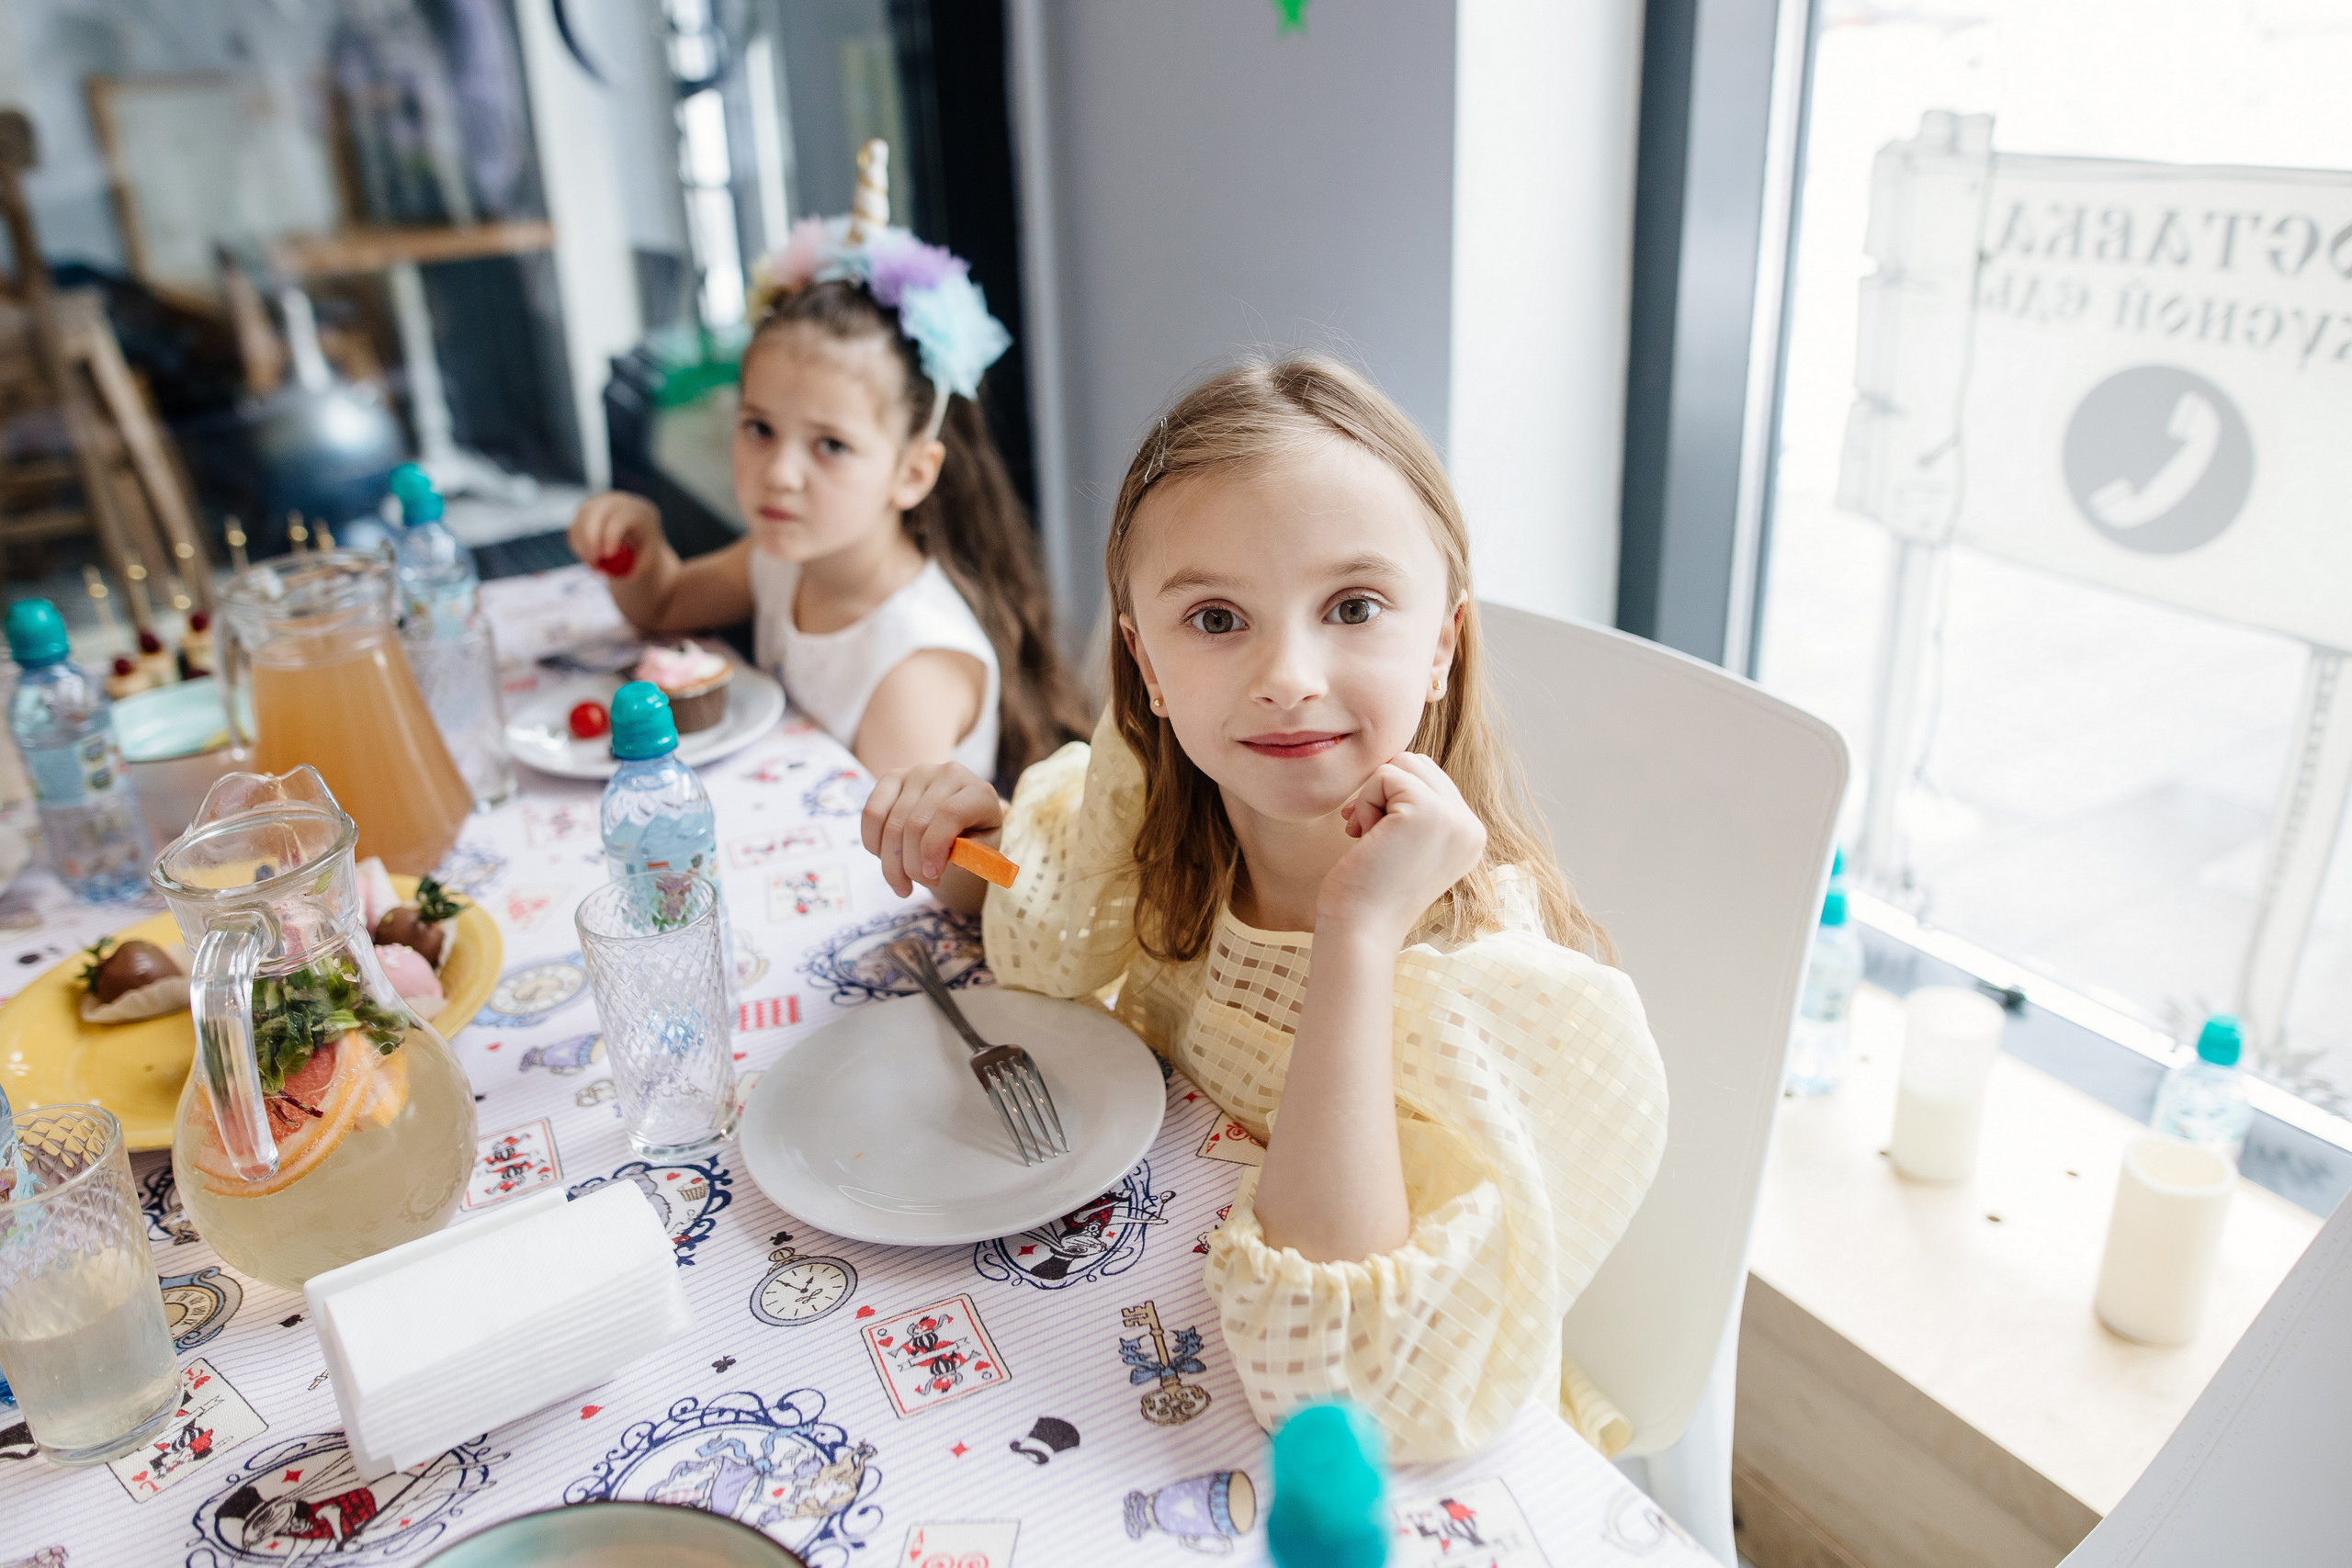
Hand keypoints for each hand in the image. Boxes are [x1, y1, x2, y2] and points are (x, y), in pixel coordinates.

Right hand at [567, 492, 666, 579]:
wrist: (636, 526)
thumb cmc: (644, 545)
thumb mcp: (648, 556)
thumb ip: (641, 566)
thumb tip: (629, 576)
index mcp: (636, 510)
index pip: (619, 519)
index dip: (611, 536)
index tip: (607, 556)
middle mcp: (615, 501)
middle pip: (595, 514)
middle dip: (590, 539)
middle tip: (593, 562)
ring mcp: (597, 503)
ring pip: (581, 523)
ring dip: (583, 547)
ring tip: (597, 566)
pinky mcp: (584, 510)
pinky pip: (574, 528)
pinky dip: (578, 545)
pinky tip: (591, 555)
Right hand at [861, 762, 1005, 897]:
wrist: (960, 809)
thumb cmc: (975, 832)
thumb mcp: (984, 847)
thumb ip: (973, 855)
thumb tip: (953, 864)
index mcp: (978, 791)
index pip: (949, 814)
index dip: (935, 848)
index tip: (933, 875)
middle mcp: (948, 774)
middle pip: (916, 824)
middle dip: (913, 865)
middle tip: (921, 884)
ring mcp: (917, 773)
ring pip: (891, 824)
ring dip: (892, 864)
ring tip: (904, 883)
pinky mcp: (893, 777)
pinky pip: (872, 813)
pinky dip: (873, 843)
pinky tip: (885, 859)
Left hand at [1319, 753, 1486, 945]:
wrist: (1360, 929)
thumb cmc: (1370, 891)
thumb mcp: (1408, 846)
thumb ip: (1417, 810)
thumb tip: (1397, 765)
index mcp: (1470, 835)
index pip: (1430, 779)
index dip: (1393, 799)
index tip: (1377, 838)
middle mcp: (1471, 826)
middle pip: (1418, 765)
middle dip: (1384, 793)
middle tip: (1369, 835)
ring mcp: (1454, 818)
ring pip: (1403, 765)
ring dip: (1374, 797)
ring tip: (1371, 838)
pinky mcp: (1427, 811)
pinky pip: (1385, 775)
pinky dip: (1365, 803)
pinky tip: (1365, 838)